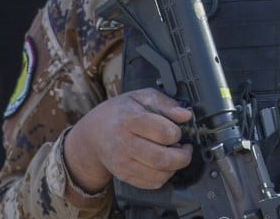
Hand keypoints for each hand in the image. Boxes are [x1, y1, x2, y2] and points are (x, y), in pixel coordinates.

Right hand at [63, 88, 193, 191]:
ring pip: (158, 175)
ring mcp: (123, 163)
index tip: (178, 130)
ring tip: (175, 155)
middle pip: (161, 158)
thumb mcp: (140, 96)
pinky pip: (152, 184)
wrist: (94, 133)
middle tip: (185, 148)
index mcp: (129, 119)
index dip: (177, 132)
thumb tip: (185, 115)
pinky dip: (164, 176)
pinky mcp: (124, 176)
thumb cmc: (120, 112)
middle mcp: (124, 144)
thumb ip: (165, 103)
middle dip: (182, 156)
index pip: (162, 132)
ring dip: (175, 167)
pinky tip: (164, 164)